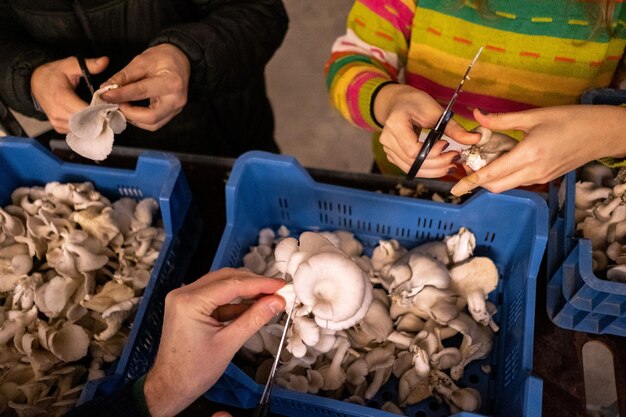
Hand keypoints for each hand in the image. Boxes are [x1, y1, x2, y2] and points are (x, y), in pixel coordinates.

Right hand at [30, 56, 108, 132]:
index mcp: (61, 98)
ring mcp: (57, 122)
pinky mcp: (58, 127)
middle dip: (99, 118)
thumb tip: (105, 61)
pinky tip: (91, 119)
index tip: (110, 106)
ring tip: (101, 115)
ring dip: (93, 124)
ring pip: (82, 129)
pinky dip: (85, 127)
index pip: (85, 111)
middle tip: (110, 111)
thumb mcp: (70, 64)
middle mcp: (58, 113)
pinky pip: (76, 131)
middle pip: (85, 122)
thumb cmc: (54, 74)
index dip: (100, 110)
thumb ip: (89, 65)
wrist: (35, 83)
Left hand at [100, 43, 189, 130]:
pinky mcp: (173, 113)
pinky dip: (141, 119)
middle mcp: (176, 100)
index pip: (141, 92)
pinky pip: (155, 123)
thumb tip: (107, 88)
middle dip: (128, 113)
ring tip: (122, 106)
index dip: (120, 95)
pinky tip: (132, 110)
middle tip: (114, 104)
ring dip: (134, 118)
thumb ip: (124, 76)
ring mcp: (176, 109)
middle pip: (150, 117)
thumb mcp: (142, 61)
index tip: (105, 96)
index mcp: (171, 82)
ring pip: (152, 124)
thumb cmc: (164, 58)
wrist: (182, 60)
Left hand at [143, 268, 285, 416]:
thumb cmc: (193, 371)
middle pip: (226, 278)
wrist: (170, 387)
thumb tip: (276, 301)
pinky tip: (253, 305)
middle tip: (277, 290)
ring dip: (245, 290)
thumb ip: (254, 318)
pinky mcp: (188, 305)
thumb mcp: (229, 344)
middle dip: (254, 283)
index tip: (280, 284)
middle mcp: (183, 294)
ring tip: (269, 296)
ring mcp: (184, 298)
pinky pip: (216, 296)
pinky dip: (235, 300)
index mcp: (189, 302)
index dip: (260, 283)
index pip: (232, 284)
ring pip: (222, 284)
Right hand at [373, 84, 479, 176]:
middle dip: (437, 164)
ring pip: (412, 169)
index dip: (432, 152)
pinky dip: (427, 170)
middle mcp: (387, 140)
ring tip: (451, 163)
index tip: (447, 144)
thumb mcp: (435, 110)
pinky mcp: (393, 156)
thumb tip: (475, 139)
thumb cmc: (415, 103)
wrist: (398, 103)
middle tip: (455, 158)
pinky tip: (440, 165)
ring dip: (434, 170)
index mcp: (395, 125)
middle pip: (413, 162)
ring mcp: (388, 150)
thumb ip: (454, 128)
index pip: (413, 150)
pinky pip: (410, 168)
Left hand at [450, 105, 625, 194]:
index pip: (491, 174)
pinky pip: (519, 181)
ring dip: (492, 177)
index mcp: (528, 155)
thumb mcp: (534, 116)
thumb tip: (476, 115)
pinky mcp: (546, 178)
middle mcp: (533, 171)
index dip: (470, 181)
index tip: (454, 187)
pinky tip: (504, 158)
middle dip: (478, 179)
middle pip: (496, 186)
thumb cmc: (571, 120)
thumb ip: (502, 120)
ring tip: (486, 157)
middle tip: (470, 161)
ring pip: (507, 185)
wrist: (603, 133)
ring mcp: (540, 178)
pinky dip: (506, 175)